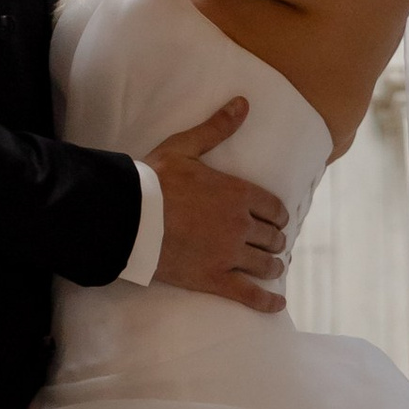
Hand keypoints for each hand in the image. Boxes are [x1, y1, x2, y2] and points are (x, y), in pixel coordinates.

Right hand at [146, 100, 288, 313]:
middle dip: (273, 240)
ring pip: (265, 264)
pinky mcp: (214, 279)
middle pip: (272, 237)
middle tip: (270, 243)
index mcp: (238, 194)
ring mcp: (229, 255)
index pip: (274, 208)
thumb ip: (217, 128)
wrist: (130, 218)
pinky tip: (277, 304)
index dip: (277, 215)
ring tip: (271, 267)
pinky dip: (266, 301)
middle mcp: (241, 225)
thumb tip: (243, 103)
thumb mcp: (186, 147)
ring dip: (272, 265)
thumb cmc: (155, 180)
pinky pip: (249, 294)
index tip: (275, 220)